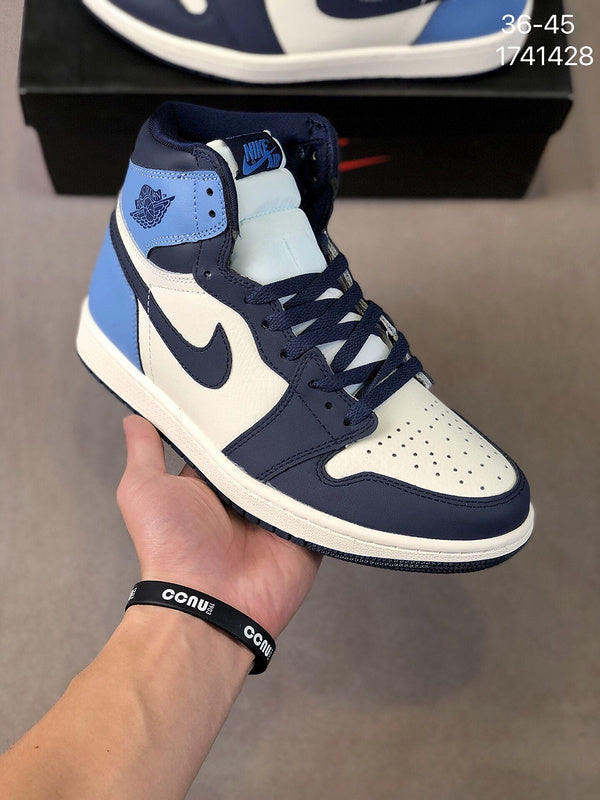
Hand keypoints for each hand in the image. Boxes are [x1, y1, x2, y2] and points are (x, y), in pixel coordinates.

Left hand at [117, 415, 320, 636]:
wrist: (208, 603)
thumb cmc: (170, 550)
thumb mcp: (145, 490)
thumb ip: (145, 451)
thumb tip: (135, 416)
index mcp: (211, 481)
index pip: (228, 438)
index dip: (236, 414)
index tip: (248, 381)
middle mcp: (245, 494)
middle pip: (269, 451)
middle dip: (278, 429)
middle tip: (293, 394)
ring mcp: (277, 512)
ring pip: (299, 471)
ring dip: (306, 453)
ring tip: (321, 415)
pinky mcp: (306, 530)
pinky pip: (326, 501)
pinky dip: (331, 485)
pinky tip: (337, 456)